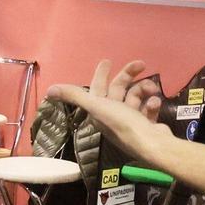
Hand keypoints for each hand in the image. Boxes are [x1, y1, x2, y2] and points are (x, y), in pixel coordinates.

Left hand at [47, 60, 171, 161]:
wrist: (151, 144)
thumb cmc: (122, 123)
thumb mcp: (96, 106)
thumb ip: (74, 96)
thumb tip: (49, 91)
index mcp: (99, 111)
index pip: (98, 89)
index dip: (101, 74)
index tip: (108, 61)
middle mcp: (113, 116)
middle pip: (119, 90)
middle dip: (129, 75)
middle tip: (141, 64)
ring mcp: (131, 121)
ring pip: (136, 97)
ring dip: (144, 89)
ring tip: (152, 90)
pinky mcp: (146, 125)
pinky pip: (148, 108)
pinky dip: (152, 103)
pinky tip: (155, 104)